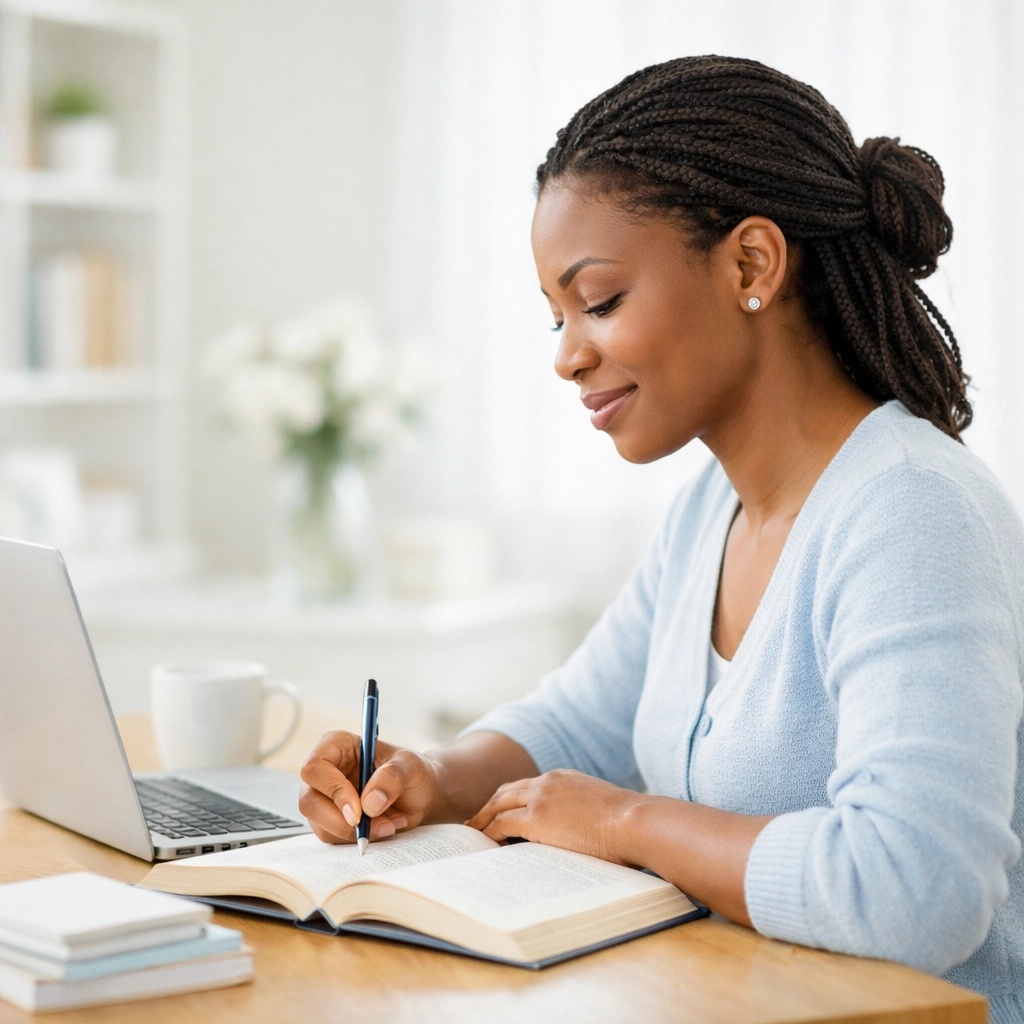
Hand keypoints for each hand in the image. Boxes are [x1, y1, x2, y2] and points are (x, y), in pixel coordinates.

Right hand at [298, 730, 439, 844]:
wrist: (420, 795)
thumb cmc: (413, 772)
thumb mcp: (411, 766)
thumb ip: (393, 777)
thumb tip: (369, 803)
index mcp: (337, 746)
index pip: (315, 768)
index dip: (333, 790)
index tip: (359, 811)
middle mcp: (325, 771)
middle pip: (309, 801)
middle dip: (340, 821)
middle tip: (374, 826)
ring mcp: (325, 798)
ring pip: (319, 824)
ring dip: (354, 833)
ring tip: (389, 824)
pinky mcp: (330, 820)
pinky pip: (332, 837)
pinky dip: (357, 839)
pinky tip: (382, 828)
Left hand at [465, 769, 640, 863]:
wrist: (635, 821)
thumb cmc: (630, 824)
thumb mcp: (602, 809)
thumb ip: (584, 813)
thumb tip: (583, 833)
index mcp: (564, 777)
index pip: (526, 786)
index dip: (509, 799)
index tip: (499, 811)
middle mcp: (548, 782)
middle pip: (506, 791)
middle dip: (489, 806)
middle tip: (476, 821)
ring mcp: (540, 798)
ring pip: (498, 805)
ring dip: (483, 820)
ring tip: (473, 835)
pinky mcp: (536, 818)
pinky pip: (502, 824)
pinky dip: (490, 833)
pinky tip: (486, 844)